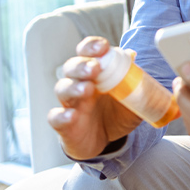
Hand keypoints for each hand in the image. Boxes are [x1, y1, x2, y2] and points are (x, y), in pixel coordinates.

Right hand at [47, 37, 144, 159]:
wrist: (104, 142)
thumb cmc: (114, 115)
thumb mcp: (131, 98)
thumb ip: (134, 80)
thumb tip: (133, 56)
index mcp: (93, 74)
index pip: (86, 53)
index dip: (91, 47)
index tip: (103, 46)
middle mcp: (78, 84)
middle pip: (71, 68)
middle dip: (81, 65)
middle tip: (94, 67)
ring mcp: (70, 104)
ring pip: (62, 89)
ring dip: (73, 87)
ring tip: (87, 89)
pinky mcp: (64, 125)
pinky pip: (56, 117)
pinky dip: (62, 116)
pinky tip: (71, 115)